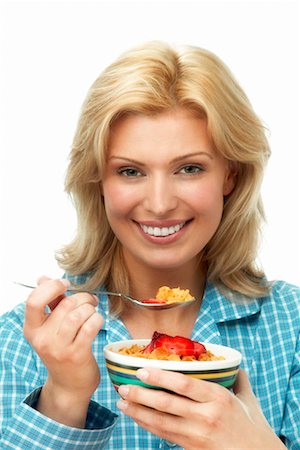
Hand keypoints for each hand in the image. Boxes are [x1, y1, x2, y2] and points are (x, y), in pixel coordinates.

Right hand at [24, 276, 103, 425]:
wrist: (69, 385)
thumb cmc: (62, 350)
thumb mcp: (51, 327)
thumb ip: (50, 302)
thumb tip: (43, 278)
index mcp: (32, 329)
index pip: (34, 301)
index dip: (52, 287)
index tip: (65, 285)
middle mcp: (42, 339)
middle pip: (65, 305)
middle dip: (83, 298)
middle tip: (90, 301)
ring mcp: (59, 348)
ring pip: (77, 314)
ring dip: (90, 308)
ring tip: (93, 312)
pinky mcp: (77, 355)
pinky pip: (90, 327)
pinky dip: (97, 319)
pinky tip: (97, 322)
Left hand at [117, 368, 285, 449]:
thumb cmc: (252, 426)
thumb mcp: (247, 398)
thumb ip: (236, 377)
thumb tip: (230, 360)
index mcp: (218, 398)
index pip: (183, 385)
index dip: (160, 377)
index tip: (142, 370)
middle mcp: (205, 416)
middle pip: (166, 404)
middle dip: (141, 395)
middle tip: (123, 386)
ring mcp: (196, 435)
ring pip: (160, 422)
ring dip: (138, 411)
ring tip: (122, 402)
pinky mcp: (191, 448)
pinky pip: (164, 435)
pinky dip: (147, 425)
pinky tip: (136, 417)